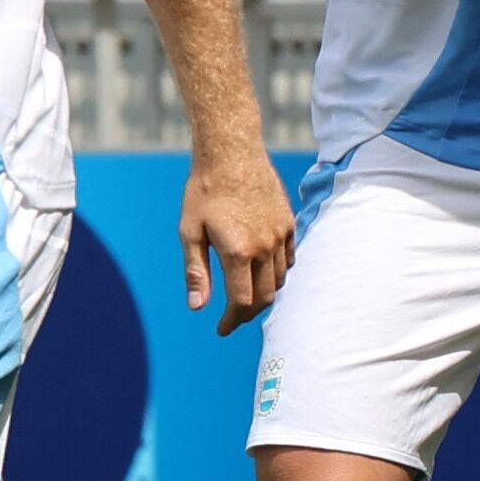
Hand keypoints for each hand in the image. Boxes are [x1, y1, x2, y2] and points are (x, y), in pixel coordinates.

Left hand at [180, 151, 295, 333]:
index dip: (232, 321)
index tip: (221, 328)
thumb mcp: (190, 232)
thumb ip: (196, 272)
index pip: (242, 303)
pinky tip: (262, 272)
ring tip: (246, 296)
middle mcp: (264, 247)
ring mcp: (280, 235)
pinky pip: (289, 259)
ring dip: (265, 294)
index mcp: (238, 252)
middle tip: (233, 317)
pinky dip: (278, 273)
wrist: (232, 152)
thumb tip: (197, 307)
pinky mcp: (288, 223)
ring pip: (280, 280)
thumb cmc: (204, 191)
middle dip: (248, 314)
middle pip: (265, 297)